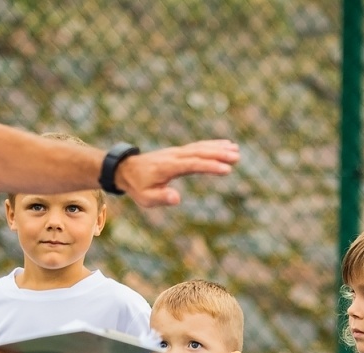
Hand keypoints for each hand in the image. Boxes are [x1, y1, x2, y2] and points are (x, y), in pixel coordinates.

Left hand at [114, 140, 239, 207]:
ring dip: (218, 148)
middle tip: (236, 156)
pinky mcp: (179, 152)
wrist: (127, 169)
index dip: (209, 166)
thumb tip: (177, 198)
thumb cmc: (138, 186)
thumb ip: (161, 197)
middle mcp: (174, 156)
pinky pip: (198, 146)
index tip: (226, 169)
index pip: (192, 165)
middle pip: (199, 152)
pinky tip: (226, 144)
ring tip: (236, 150)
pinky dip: (212, 144)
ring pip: (200, 147)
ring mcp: (177, 152)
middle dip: (218, 154)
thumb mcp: (145, 197)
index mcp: (167, 167)